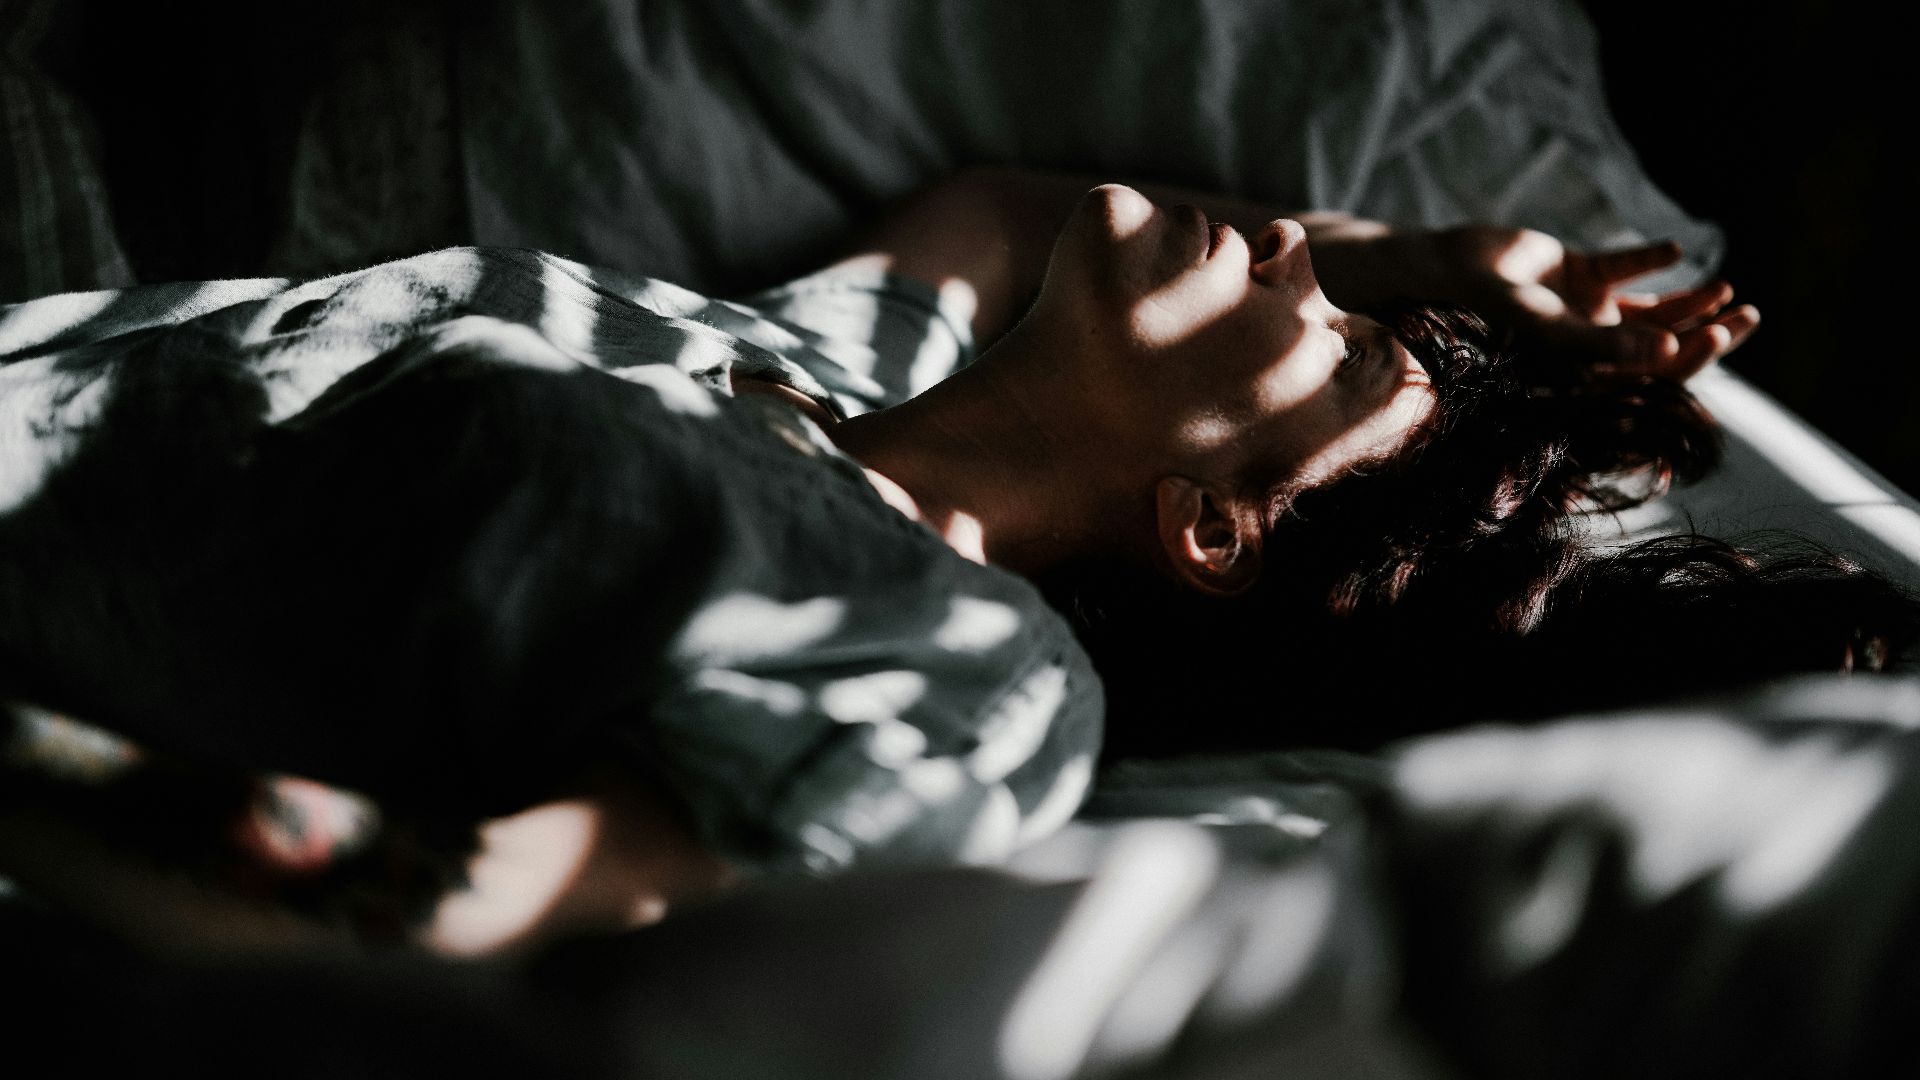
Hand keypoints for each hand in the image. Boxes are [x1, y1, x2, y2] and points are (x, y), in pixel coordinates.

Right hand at [1419, 225, 1759, 379]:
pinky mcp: (1582, 273)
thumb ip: (1608, 343)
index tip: (1719, 336)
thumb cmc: (1493, 310)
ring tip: (1725, 288)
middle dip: (1707, 332)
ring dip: (1691, 301)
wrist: (1451, 268)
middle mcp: (1593, 347)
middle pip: (1662, 345)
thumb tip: (1672, 351)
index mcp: (1587, 374)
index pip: (1651, 377)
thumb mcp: (1553, 330)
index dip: (1690, 361)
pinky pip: (1624, 269)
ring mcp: (1589, 310)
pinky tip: (1674, 252)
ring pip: (1652, 310)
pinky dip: (1649, 260)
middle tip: (1749, 316)